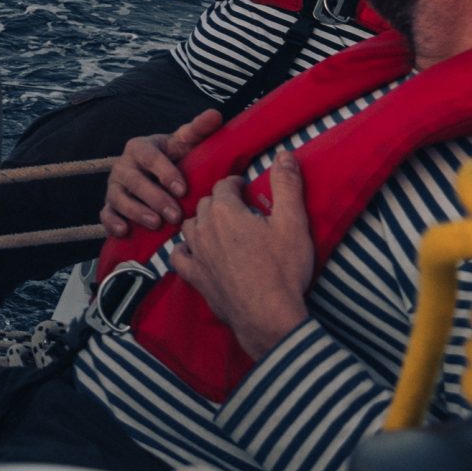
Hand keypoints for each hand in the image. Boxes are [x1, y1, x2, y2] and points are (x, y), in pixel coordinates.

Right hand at [101, 107, 222, 236]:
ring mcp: (114, 186)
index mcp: (140, 147)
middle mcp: (123, 165)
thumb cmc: (174, 158)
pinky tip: (125, 231)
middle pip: (134, 181)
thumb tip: (215, 114)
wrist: (156, 173)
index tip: (183, 190)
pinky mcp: (109, 204)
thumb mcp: (184, 143)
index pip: (150, 158)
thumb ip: (198, 130)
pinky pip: (105, 213)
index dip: (165, 173)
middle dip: (154, 198)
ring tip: (156, 225)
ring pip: (118, 198)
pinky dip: (112, 223)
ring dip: (136, 212)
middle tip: (175, 215)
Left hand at [169, 150, 314, 356]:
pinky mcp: (195, 277)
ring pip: (189, 226)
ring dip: (201, 222)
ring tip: (218, 226)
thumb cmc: (283, 269)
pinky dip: (184, 250)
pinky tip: (193, 251)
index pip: (223, 185)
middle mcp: (204, 228)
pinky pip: (178, 256)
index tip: (245, 188)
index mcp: (225, 211)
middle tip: (238, 208)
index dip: (235, 183)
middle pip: (206, 204)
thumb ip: (287, 186)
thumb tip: (284, 155)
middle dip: (220, 201)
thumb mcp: (293, 223)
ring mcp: (196, 254)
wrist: (269, 316)